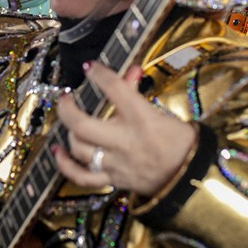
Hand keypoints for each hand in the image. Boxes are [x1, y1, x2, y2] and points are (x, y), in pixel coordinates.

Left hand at [54, 63, 197, 197]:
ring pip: (79, 148)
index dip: (99, 74)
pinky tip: (57, 151)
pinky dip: (65, 165)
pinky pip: (81, 177)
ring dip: (68, 132)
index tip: (89, 67)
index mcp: (142, 120)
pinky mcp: (113, 180)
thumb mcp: (162, 113)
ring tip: (68, 120)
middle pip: (82, 124)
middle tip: (66, 97)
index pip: (114, 90)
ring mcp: (116, 163)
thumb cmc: (179, 142)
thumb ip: (138, 94)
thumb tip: (130, 71)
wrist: (190, 178)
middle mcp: (125, 141)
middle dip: (67, 109)